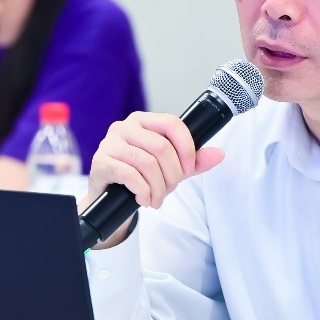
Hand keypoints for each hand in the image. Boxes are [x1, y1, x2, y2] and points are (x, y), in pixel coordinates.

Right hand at [85, 112, 225, 214]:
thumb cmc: (139, 176)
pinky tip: (143, 198)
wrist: (108, 197)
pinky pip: (130, 175)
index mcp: (144, 121)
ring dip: (158, 187)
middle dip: (172, 174)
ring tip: (156, 198)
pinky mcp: (100, 162)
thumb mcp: (170, 168)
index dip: (186, 148)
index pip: (172, 123)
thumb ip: (193, 161)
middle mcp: (124, 127)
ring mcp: (110, 143)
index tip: (188, 169)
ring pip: (147, 163)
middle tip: (170, 189)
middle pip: (162, 147)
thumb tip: (218, 154)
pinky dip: (142, 191)